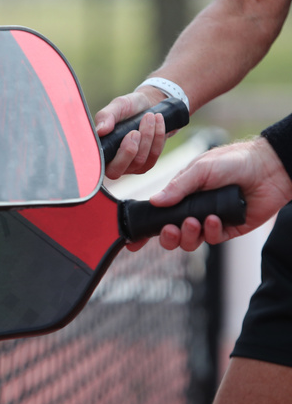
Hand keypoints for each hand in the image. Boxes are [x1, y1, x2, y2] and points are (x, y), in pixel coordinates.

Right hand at [94, 89, 168, 178]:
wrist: (150, 104)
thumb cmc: (129, 107)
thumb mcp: (117, 107)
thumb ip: (105, 117)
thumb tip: (99, 131)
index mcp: (102, 152)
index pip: (102, 166)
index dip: (116, 155)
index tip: (129, 134)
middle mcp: (114, 163)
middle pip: (120, 169)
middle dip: (131, 149)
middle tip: (136, 130)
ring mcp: (131, 166)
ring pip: (140, 161)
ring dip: (147, 137)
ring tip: (150, 116)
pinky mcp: (147, 163)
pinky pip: (154, 155)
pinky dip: (158, 137)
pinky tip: (158, 121)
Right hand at [134, 137, 291, 251]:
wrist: (269, 167)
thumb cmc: (233, 161)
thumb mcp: (200, 169)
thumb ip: (177, 187)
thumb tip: (155, 201)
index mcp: (181, 195)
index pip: (158, 215)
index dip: (145, 230)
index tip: (134, 241)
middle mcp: (192, 210)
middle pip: (171, 235)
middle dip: (167, 237)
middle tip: (171, 228)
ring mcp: (209, 221)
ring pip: (189, 241)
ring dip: (188, 235)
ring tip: (194, 222)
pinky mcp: (228, 229)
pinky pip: (212, 239)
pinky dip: (210, 231)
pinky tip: (215, 219)